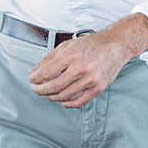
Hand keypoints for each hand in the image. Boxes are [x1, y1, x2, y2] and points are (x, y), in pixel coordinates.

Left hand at [28, 14, 147, 108]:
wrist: (115, 45)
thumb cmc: (92, 44)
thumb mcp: (67, 45)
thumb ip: (49, 59)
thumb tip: (35, 71)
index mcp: (71, 55)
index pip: (46, 73)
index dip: (35, 78)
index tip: (32, 79)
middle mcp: (80, 68)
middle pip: (52, 87)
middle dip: (40, 89)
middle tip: (36, 88)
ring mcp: (90, 80)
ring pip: (63, 96)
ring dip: (51, 97)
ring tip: (48, 93)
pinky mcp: (98, 88)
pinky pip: (78, 102)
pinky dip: (66, 103)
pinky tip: (62, 99)